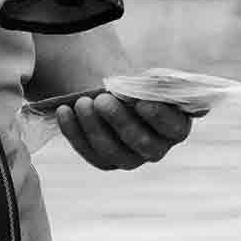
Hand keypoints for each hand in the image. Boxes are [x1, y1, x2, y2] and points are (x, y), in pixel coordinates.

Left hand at [51, 93, 193, 170]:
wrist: (116, 93)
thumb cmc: (139, 84)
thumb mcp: (151, 79)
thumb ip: (158, 82)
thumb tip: (157, 82)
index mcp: (176, 127)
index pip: (174, 128)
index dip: (159, 117)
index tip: (141, 102)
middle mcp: (156, 148)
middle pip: (141, 143)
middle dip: (120, 120)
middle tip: (102, 99)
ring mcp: (130, 158)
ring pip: (112, 151)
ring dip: (94, 127)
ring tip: (82, 102)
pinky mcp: (105, 161)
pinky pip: (88, 152)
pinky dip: (74, 131)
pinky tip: (64, 111)